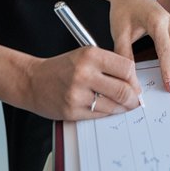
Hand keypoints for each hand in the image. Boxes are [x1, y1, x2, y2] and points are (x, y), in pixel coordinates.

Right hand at [21, 47, 141, 120]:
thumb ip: (108, 65)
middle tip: (136, 100)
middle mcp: (84, 73)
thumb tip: (133, 82)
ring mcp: (77, 94)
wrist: (33, 81)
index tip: (136, 84)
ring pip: (113, 105)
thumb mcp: (85, 55)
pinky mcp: (72, 110)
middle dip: (133, 98)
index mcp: (90, 55)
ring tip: (125, 106)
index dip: (135, 79)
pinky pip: (100, 115)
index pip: (126, 68)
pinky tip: (109, 109)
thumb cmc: (62, 68)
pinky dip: (109, 113)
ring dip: (123, 108)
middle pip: (123, 89)